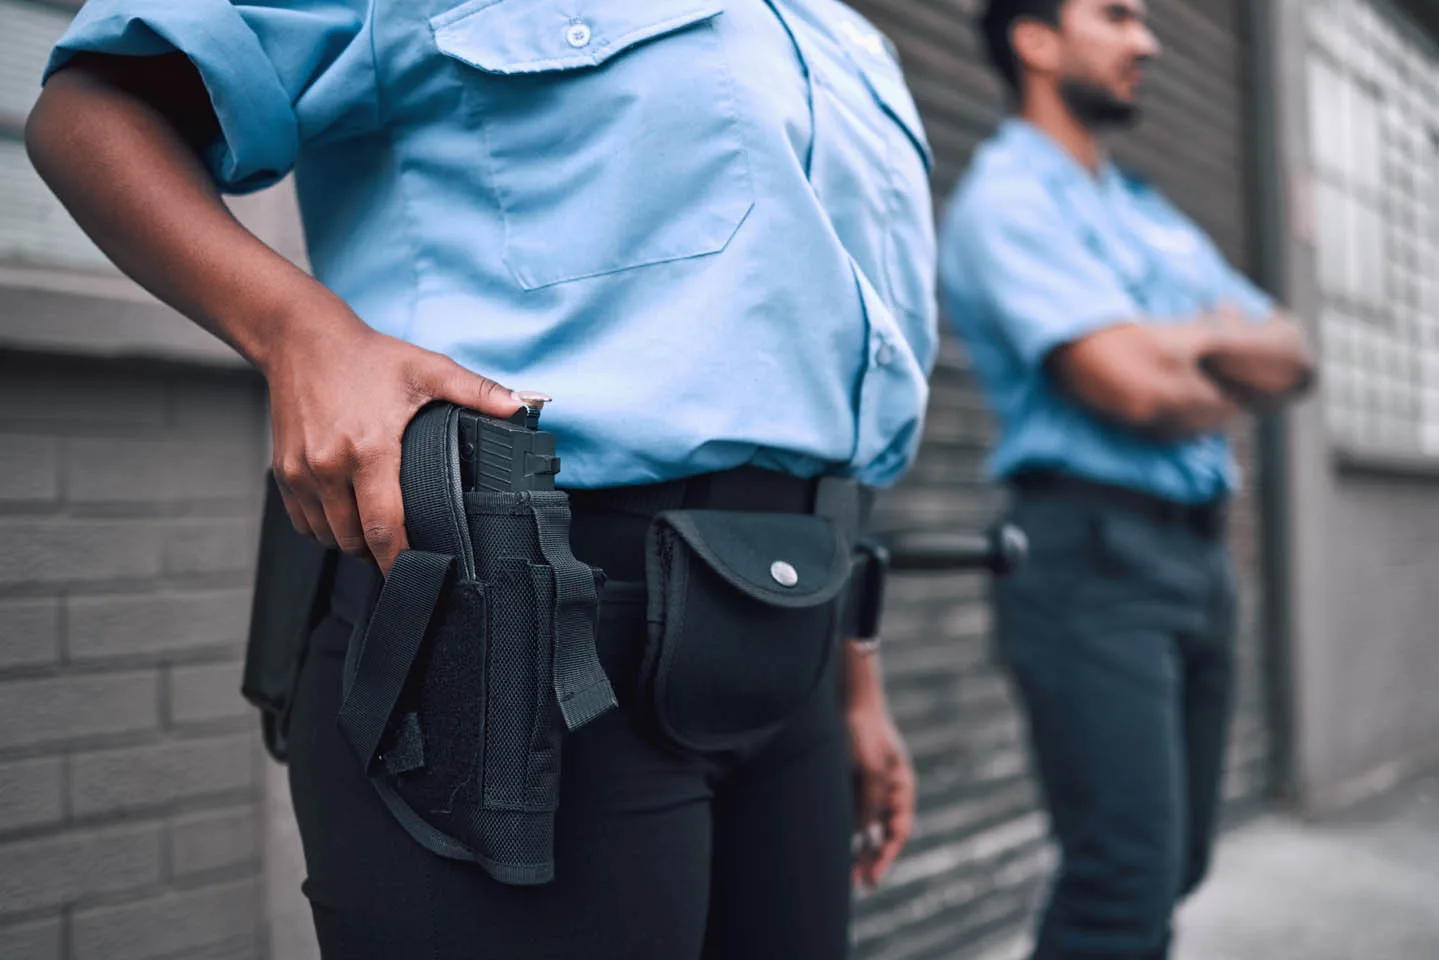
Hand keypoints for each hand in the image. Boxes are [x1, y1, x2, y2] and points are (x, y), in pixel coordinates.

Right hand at [263, 308, 521, 571]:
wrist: (301, 338)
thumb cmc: (367, 356)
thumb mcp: (427, 369)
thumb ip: (476, 391)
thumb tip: (519, 406)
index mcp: (368, 449)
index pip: (384, 527)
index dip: (400, 560)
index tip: (419, 574)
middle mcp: (328, 466)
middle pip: (354, 541)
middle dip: (380, 553)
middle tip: (404, 549)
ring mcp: (300, 472)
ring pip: (327, 537)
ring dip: (352, 543)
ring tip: (377, 532)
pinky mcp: (282, 472)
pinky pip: (303, 523)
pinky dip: (324, 529)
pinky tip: (346, 517)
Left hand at [847, 702, 915, 889]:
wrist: (848, 700)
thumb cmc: (864, 731)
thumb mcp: (870, 769)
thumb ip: (868, 803)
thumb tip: (862, 837)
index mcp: (901, 789)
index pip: (898, 831)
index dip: (887, 856)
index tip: (873, 876)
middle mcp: (886, 792)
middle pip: (883, 834)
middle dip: (872, 860)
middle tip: (857, 884)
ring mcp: (868, 788)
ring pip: (865, 828)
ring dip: (857, 850)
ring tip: (844, 875)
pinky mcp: (850, 783)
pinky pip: (850, 814)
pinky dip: (845, 832)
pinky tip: (833, 847)